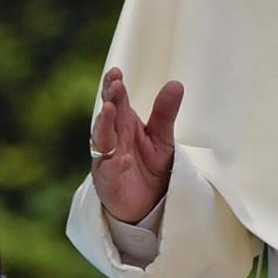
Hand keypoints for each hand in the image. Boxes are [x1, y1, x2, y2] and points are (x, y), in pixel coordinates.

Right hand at [90, 67, 184, 223]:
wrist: (148, 204)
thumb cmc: (151, 166)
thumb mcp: (161, 137)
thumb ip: (165, 112)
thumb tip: (176, 83)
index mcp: (124, 124)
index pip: (116, 101)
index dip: (113, 87)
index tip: (116, 73)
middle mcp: (112, 138)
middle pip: (107, 116)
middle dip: (109, 99)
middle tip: (115, 84)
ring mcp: (107, 159)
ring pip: (101, 139)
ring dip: (104, 124)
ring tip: (109, 109)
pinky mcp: (108, 182)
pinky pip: (109, 172)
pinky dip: (115, 165)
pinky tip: (124, 159)